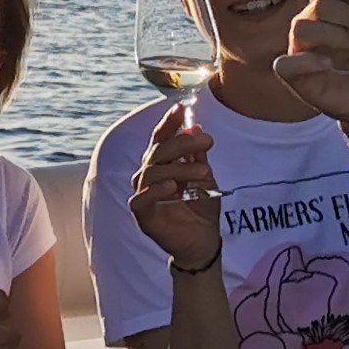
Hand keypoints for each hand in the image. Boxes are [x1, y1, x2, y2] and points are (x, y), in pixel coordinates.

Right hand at [128, 104, 222, 267]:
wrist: (203, 241)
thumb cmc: (201, 208)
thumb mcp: (205, 177)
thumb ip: (198, 154)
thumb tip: (195, 126)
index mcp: (163, 163)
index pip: (161, 138)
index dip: (168, 123)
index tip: (181, 108)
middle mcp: (149, 175)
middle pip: (158, 152)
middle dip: (182, 143)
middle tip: (207, 140)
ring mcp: (144, 194)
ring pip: (152, 172)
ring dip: (179, 168)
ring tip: (204, 171)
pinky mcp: (142, 214)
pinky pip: (141, 199)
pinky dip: (155, 191)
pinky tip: (172, 187)